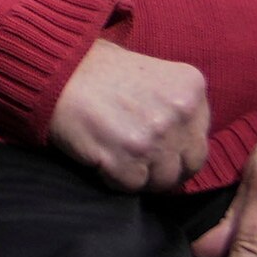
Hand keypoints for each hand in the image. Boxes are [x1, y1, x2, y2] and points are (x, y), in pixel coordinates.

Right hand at [47, 36, 213, 192]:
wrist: (56, 71)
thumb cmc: (98, 69)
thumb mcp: (153, 72)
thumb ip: (175, 104)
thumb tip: (184, 140)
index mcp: (191, 89)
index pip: (200, 141)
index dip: (177, 149)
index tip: (156, 145)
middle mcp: (179, 112)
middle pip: (187, 165)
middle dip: (165, 168)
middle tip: (139, 160)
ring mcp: (153, 138)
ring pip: (161, 181)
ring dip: (141, 176)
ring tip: (118, 156)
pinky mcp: (126, 159)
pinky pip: (132, 187)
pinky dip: (116, 179)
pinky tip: (103, 157)